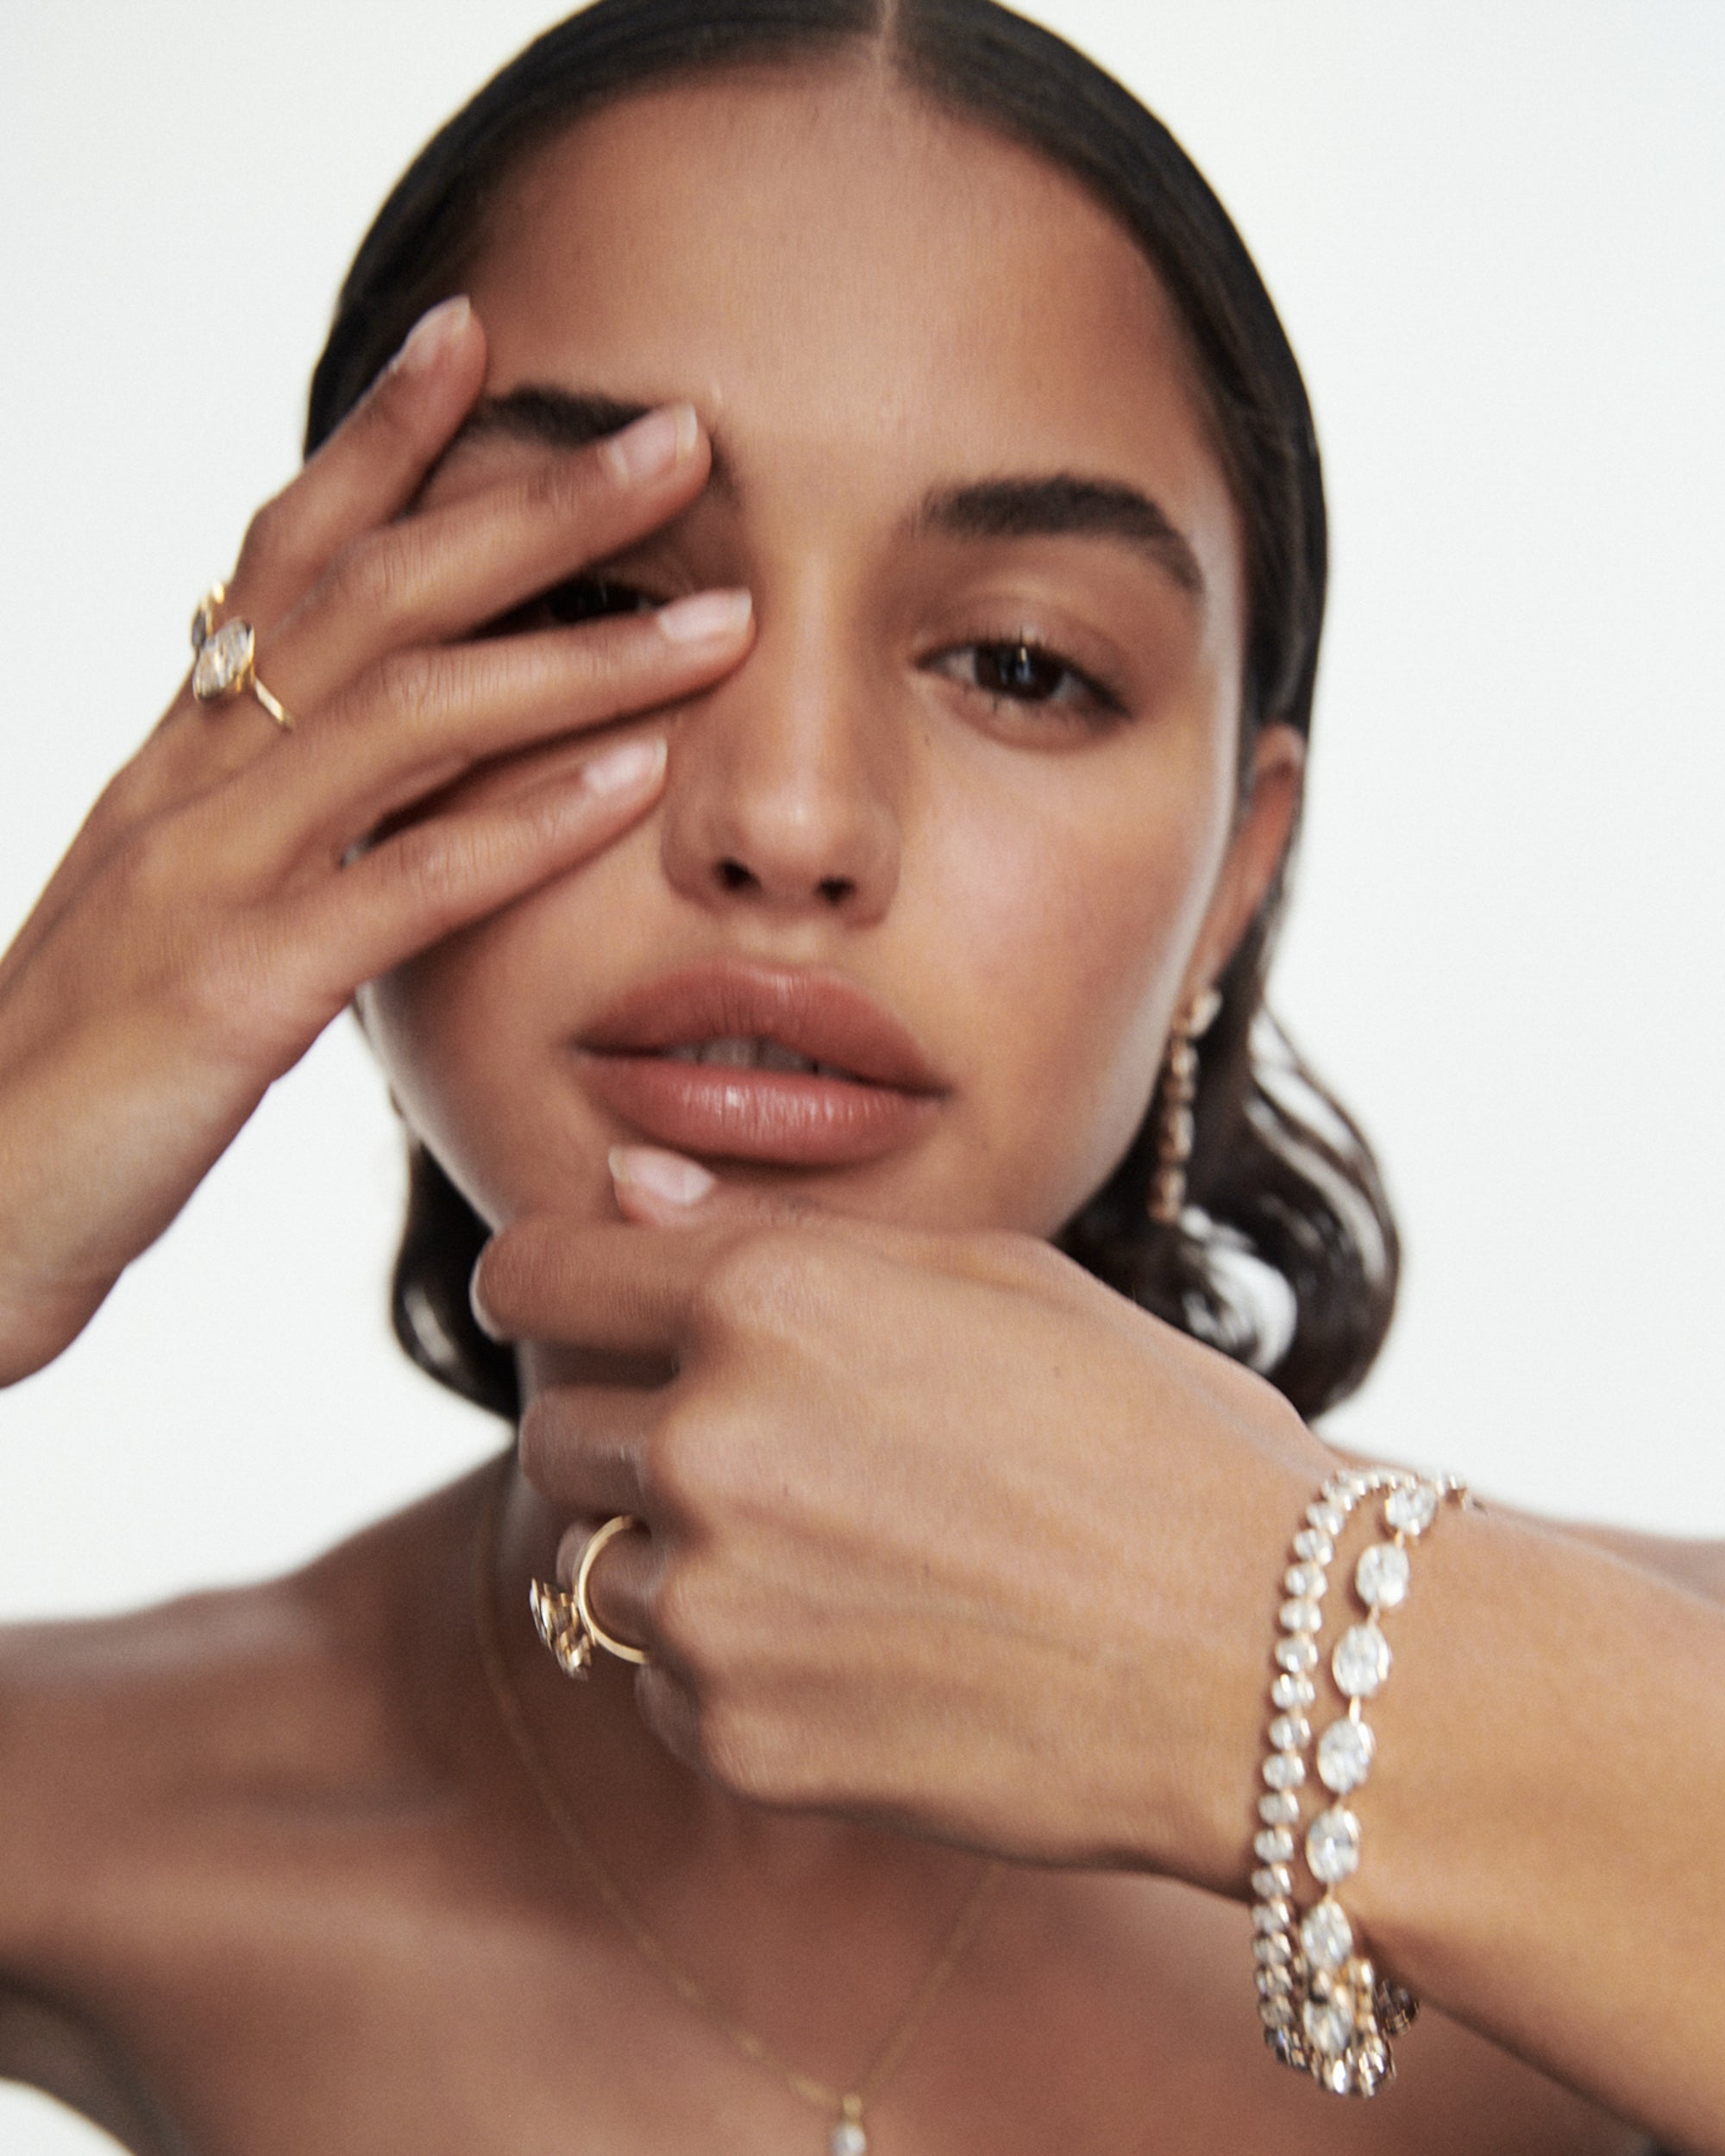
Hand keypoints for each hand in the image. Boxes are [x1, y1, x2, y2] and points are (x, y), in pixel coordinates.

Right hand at [0, 299, 752, 1384]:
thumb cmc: (81, 1072)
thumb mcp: (168, 913)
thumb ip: (255, 826)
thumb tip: (353, 768)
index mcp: (178, 757)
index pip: (282, 554)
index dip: (382, 439)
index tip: (483, 339)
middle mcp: (188, 782)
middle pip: (371, 595)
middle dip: (529, 505)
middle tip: (678, 436)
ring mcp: (206, 875)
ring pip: (404, 716)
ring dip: (575, 654)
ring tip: (722, 616)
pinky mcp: (235, 989)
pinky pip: (400, 884)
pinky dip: (524, 824)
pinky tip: (635, 779)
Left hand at [478, 1148, 1334, 1887]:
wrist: (1267, 1658)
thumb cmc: (1148, 1434)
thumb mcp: (987, 1279)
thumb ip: (775, 1234)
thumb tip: (623, 1190)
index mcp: (764, 1297)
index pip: (532, 1273)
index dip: (548, 1283)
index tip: (577, 1308)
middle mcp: (709, 1443)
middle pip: (557, 1429)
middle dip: (634, 1431)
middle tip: (777, 1456)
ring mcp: (717, 1605)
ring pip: (602, 1567)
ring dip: (684, 1558)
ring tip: (845, 1563)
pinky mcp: (741, 1741)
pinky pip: (665, 1688)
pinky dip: (733, 1670)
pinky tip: (866, 1653)